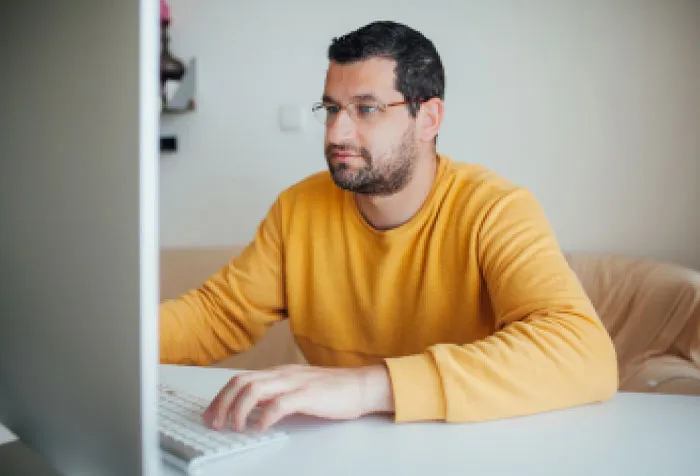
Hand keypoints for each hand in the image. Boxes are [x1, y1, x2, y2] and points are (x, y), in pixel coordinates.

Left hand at [202, 364, 393, 431]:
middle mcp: (283, 374)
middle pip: (242, 382)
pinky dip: (265, 417)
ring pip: (254, 390)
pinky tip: (261, 428)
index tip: (211, 413)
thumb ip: (278, 395)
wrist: (361, 385)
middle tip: (214, 422)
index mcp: (280, 372)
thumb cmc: (334, 389)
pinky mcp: (308, 395)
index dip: (221, 396)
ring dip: (238, 409)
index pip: (242, 379)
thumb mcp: (299, 388)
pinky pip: (279, 404)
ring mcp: (295, 382)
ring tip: (235, 427)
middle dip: (222, 403)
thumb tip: (255, 410)